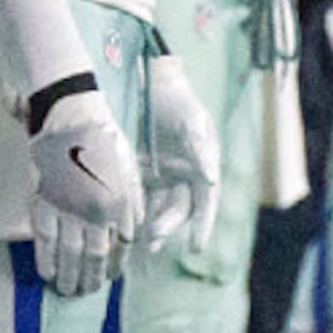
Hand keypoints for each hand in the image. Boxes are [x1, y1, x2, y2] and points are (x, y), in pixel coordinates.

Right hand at [25, 82, 141, 295]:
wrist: (71, 117)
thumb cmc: (104, 141)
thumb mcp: (131, 171)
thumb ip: (133, 203)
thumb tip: (133, 232)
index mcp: (122, 204)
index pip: (122, 247)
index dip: (116, 267)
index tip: (110, 278)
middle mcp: (97, 211)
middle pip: (95, 257)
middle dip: (91, 279)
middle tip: (86, 291)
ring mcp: (69, 209)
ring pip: (70, 254)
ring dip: (69, 277)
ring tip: (67, 290)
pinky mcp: (44, 203)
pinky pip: (44, 240)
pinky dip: (45, 260)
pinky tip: (47, 274)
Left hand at [141, 52, 221, 254]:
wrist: (151, 85)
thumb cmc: (179, 103)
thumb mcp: (192, 122)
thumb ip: (201, 149)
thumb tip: (211, 178)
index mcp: (202, 171)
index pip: (205, 204)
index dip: (203, 226)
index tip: (197, 247)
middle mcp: (182, 179)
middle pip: (177, 210)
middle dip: (167, 226)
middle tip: (153, 239)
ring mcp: (160, 178)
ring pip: (155, 209)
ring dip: (147, 226)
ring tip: (137, 242)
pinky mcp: (138, 173)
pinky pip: (135, 196)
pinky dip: (130, 210)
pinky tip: (120, 222)